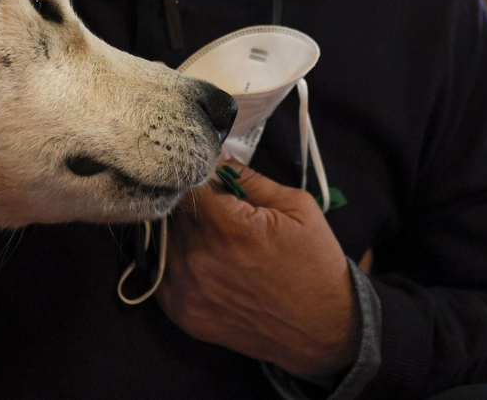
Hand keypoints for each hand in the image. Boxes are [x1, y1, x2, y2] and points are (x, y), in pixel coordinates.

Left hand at [157, 162, 358, 381]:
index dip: (196, 174)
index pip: (186, 184)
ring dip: (183, 232)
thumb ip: (248, 178)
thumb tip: (216, 156)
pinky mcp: (184, 315)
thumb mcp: (296, 206)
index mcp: (229, 228)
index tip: (208, 174)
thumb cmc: (315, 264)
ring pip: (165, 240)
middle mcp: (200, 260)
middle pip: (173, 211)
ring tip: (214, 236)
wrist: (324, 330)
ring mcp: (188, 291)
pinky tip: (203, 261)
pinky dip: (176, 262)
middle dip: (191, 202)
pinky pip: (162, 275)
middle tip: (216, 206)